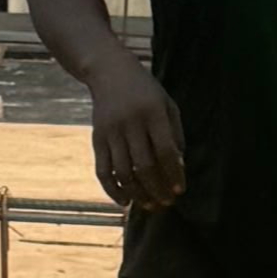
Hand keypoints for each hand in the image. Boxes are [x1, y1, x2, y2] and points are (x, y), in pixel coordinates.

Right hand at [89, 58, 186, 214]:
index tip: (179, 191)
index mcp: (153, 113)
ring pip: (123, 172)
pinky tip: (124, 202)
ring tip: (149, 206)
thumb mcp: (167, 104)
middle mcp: (130, 123)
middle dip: (157, 190)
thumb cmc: (145, 90)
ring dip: (137, 194)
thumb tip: (178, 167)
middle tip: (166, 204)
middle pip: (144, 166)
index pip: (165, 151)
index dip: (173, 174)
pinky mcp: (97, 138)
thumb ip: (175, 133)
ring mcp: (111, 132)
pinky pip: (103, 170)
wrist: (109, 71)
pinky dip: (112, 189)